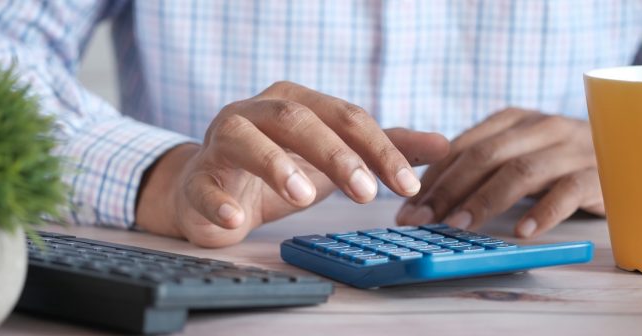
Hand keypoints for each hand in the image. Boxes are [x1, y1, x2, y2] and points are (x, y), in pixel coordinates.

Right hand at [137, 81, 449, 246]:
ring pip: (246, 139)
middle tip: (366, 193)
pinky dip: (219, 202)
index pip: (345, 116)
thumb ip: (383, 149)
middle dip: (335, 154)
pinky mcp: (198, 177)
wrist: (213, 188)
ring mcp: (222, 141)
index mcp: (297, 102)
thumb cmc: (279, 168)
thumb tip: (444, 145)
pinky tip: (237, 220)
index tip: (407, 184)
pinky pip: (204, 186)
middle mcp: (258, 111)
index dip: (379, 148)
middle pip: (298, 119)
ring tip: (304, 196)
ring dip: (276, 165)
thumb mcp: (335, 157)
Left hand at [396, 108, 603, 237]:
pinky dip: (543, 212)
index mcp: (511, 120)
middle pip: (485, 156)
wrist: (624, 153)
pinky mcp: (596, 173)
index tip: (408, 208)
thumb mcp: (515, 152)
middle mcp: (539, 127)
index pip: (462, 146)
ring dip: (485, 200)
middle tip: (422, 220)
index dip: (432, 178)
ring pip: (520, 170)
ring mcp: (569, 148)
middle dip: (447, 189)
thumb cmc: (554, 160)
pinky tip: (522, 233)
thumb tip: (422, 196)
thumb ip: (477, 166)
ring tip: (459, 226)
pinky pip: (567, 192)